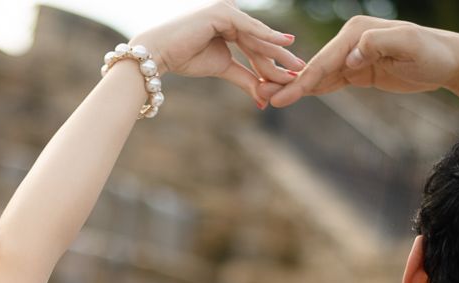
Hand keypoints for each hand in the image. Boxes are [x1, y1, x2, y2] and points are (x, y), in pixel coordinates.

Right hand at [129, 1, 304, 105]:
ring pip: (257, 36)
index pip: (254, 45)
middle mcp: (229, 14)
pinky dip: (266, 36)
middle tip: (300, 72)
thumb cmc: (183, 58)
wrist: (158, 53)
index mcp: (228, 25)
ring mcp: (226, 10)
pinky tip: (284, 43)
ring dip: (277, 52)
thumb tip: (263, 96)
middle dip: (279, 59)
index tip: (289, 77)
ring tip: (296, 66)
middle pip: (259, 40)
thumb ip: (244, 77)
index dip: (271, 62)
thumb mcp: (222, 68)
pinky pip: (249, 27)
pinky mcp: (222, 11)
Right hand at [260, 16, 458, 106]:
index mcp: (357, 32)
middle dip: (289, 83)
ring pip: (318, 75)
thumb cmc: (430, 52)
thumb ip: (379, 43)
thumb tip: (352, 54)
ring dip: (295, 88)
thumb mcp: (409, 43)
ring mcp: (353, 56)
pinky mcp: (358, 71)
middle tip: (263, 97)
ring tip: (270, 100)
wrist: (447, 62)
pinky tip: (294, 97)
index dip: (303, 78)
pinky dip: (312, 90)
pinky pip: (330, 82)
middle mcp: (351, 41)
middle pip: (315, 66)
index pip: (326, 59)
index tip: (284, 94)